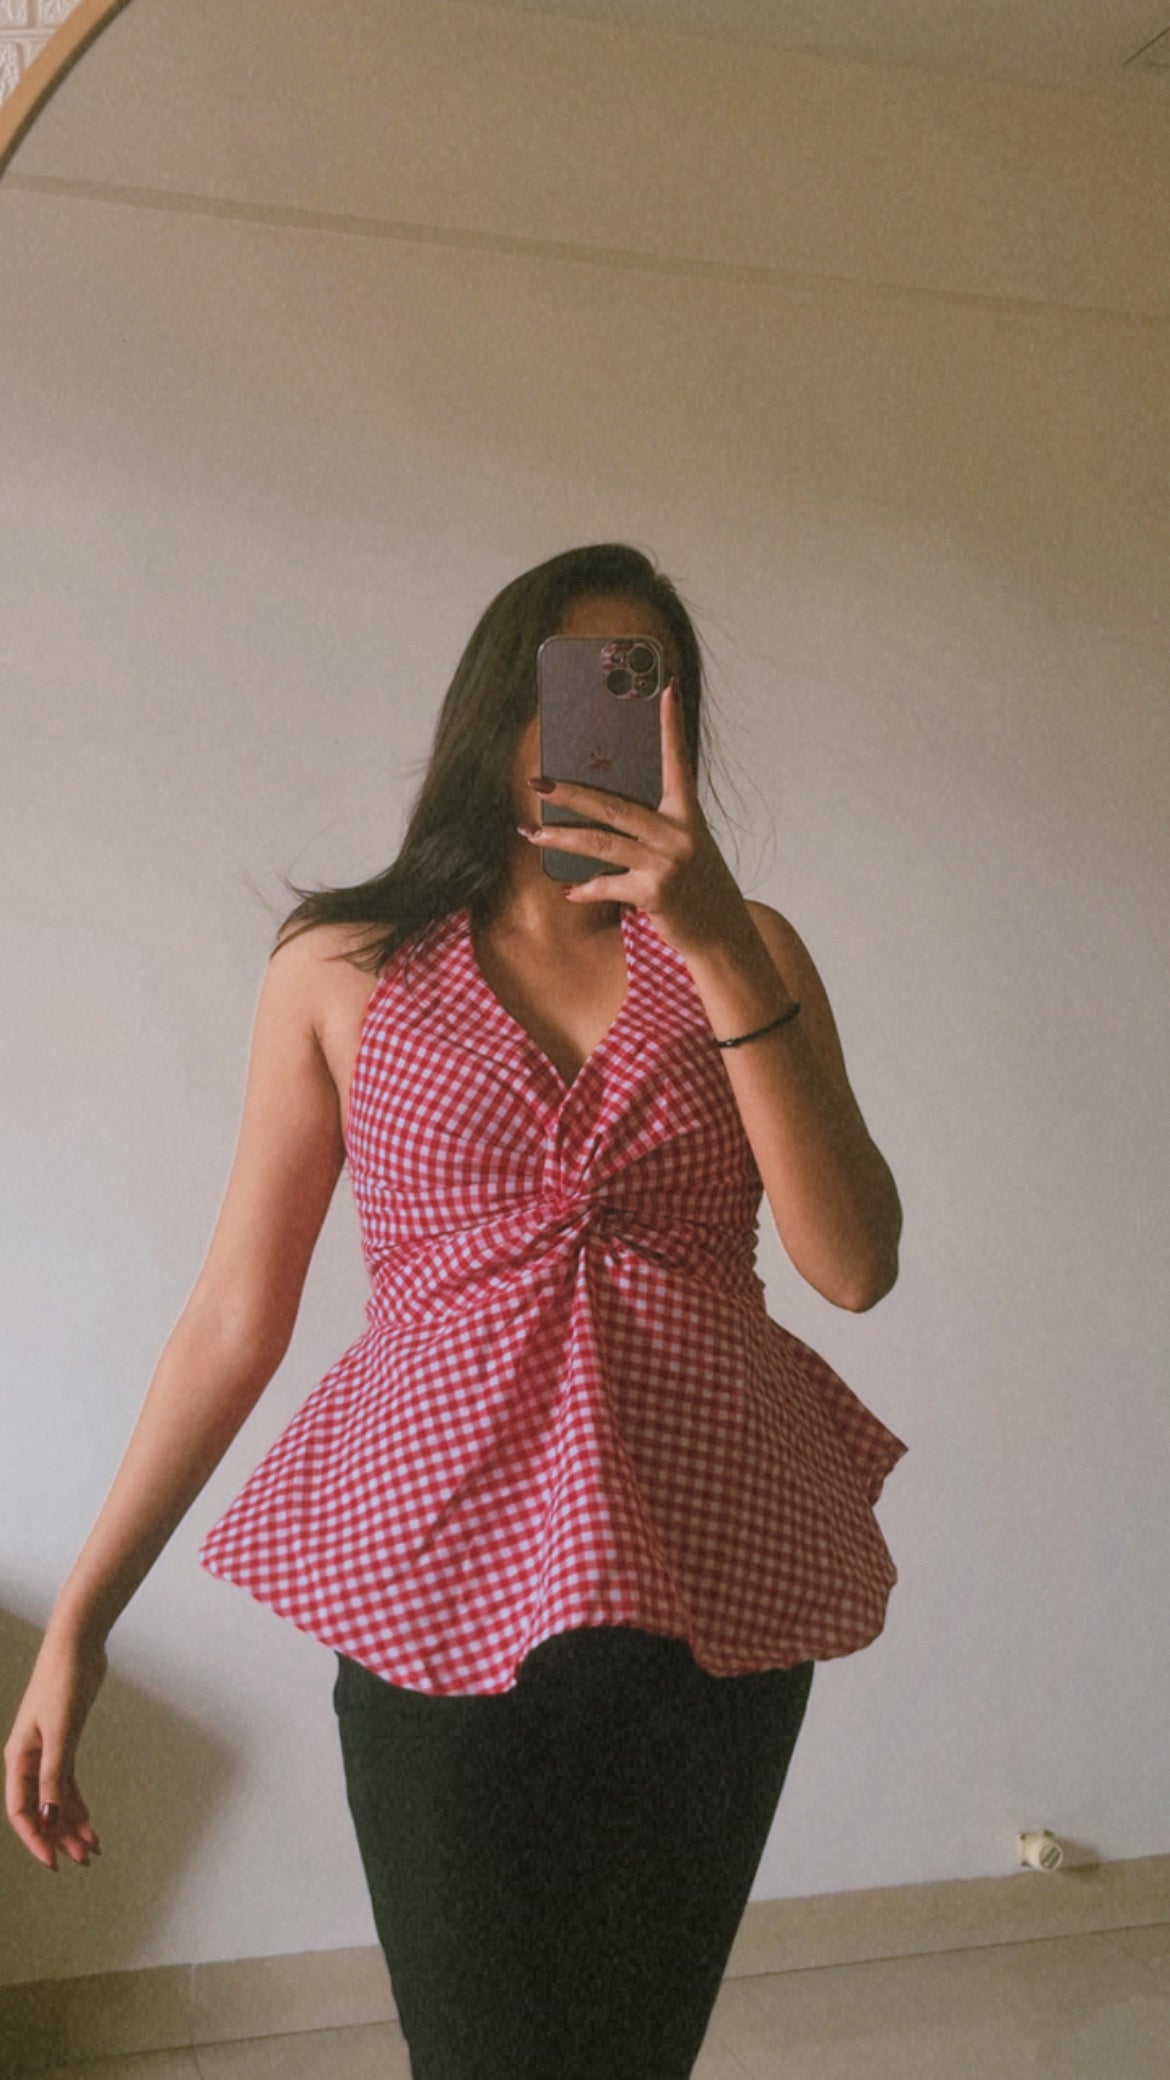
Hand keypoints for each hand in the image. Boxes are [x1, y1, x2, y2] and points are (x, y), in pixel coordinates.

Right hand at [4, 1628, 106, 1871]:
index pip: (21, 1811)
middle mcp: (28, 1759)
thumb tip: (49, 1815)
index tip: (53, 1862)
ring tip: (93, 1848)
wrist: (77, 1646)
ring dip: (72, 1822)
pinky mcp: (64, 1742)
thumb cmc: (63, 1681)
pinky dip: (77, 1801)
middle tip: (84, 1860)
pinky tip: (88, 1819)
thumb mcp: (61, 1731)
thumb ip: (54, 1773)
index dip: (36, 1839)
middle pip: (41, 1810)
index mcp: (18, 1758)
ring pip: (56, 1798)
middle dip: (60, 1836)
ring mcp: (46, 1751)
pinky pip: (66, 1782)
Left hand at [521, 681, 750, 957]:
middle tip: (538, 783)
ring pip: (601, 844)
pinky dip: (585, 889)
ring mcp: (666, 863)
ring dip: (561, 839)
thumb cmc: (696, 883)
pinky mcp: (654, 892)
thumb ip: (653, 826)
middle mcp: (678, 833)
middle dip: (571, 794)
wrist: (722, 930)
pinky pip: (607, 885)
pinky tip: (569, 890)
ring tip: (531, 834)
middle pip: (614, 806)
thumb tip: (600, 810)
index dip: (671, 726)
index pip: (677, 762)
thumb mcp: (684, 846)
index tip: (666, 690)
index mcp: (687, 814)